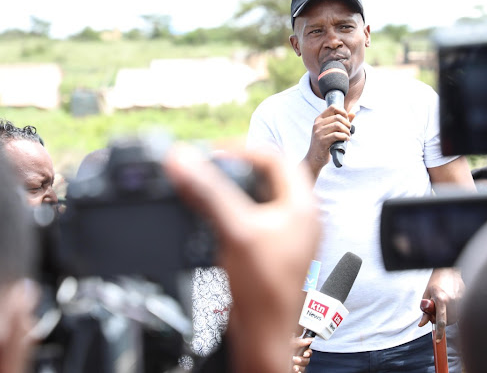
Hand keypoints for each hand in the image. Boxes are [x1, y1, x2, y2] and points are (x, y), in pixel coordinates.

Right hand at [164, 146, 320, 372]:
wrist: (266, 336)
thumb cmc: (263, 290)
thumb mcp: (234, 230)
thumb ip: (208, 192)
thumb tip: (183, 159)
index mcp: (303, 205)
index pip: (276, 158)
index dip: (244, 149)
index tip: (215, 152)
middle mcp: (301, 218)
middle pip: (270, 176)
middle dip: (238, 168)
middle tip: (211, 167)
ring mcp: (289, 235)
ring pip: (262, 198)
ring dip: (236, 190)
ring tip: (210, 189)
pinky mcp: (275, 251)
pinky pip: (255, 219)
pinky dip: (235, 212)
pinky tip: (216, 220)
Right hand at [303, 106, 354, 177]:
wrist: (314, 159)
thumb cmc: (324, 144)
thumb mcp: (331, 131)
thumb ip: (342, 122)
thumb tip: (353, 114)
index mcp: (319, 120)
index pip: (332, 107)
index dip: (343, 112)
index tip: (347, 120)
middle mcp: (317, 124)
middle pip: (337, 117)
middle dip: (347, 123)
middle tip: (349, 130)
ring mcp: (318, 133)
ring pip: (337, 125)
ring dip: (346, 130)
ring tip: (348, 135)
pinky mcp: (322, 141)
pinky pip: (336, 135)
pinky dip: (345, 136)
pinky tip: (346, 140)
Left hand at [418, 268, 464, 340]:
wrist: (448, 269)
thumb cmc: (435, 282)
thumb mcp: (426, 295)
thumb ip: (425, 311)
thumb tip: (421, 324)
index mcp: (440, 299)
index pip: (441, 320)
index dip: (439, 332)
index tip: (438, 340)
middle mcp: (452, 300)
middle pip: (449, 321)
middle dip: (442, 321)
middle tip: (436, 312)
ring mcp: (461, 299)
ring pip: (455, 317)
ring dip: (449, 316)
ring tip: (444, 305)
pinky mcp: (466, 297)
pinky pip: (461, 310)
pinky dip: (454, 310)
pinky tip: (451, 300)